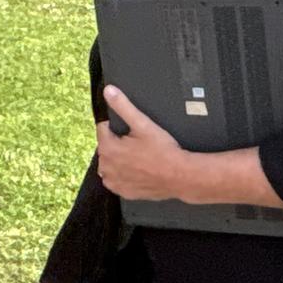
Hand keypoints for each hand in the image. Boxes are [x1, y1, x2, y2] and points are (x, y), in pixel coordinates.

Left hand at [95, 85, 185, 199]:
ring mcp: (114, 181)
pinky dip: (125, 174)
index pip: (103, 129)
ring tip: (140, 157)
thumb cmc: (163, 151)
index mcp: (108, 148)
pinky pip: (118, 179)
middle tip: (139, 144)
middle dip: (119, 143)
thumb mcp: (143, 124)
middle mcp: (106, 167)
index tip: (132, 132)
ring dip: (120, 159)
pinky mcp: (123, 192)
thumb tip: (109, 91)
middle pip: (107, 146)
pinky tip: (139, 170)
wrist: (180, 176)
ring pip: (111, 163)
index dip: (118, 127)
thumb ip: (123, 105)